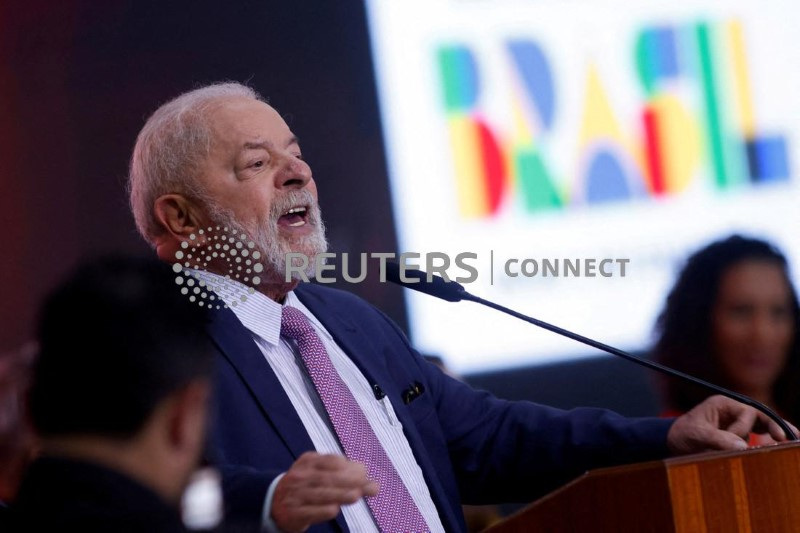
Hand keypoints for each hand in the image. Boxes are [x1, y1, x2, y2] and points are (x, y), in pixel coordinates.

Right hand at [271, 452, 377, 532]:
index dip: (349, 466)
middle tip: (367, 486)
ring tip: (357, 496)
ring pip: (322, 494)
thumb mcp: (321, 472)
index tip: (364, 472)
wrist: (275, 502)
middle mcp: (300, 476)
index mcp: (308, 461)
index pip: (331, 461)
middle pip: (328, 477)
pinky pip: (313, 511)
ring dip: (341, 495)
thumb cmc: (307, 485)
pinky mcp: (294, 513)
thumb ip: (346, 475)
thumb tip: (374, 483)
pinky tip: (335, 509)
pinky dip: (325, 510)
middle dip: (350, 481)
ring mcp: (296, 494)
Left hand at [667, 395, 796, 454]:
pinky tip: (779, 443)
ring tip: (791, 440)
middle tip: (792, 438)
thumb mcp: (697, 435)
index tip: (738, 443)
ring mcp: (735, 420)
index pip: (746, 413)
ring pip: (761, 424)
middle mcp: (731, 410)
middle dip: (775, 426)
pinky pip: (756, 432)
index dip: (744, 429)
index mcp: (722, 404)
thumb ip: (718, 439)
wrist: (671, 442)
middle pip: (759, 416)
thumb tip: (742, 446)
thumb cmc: (682, 434)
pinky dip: (767, 437)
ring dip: (773, 432)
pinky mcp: (735, 432)